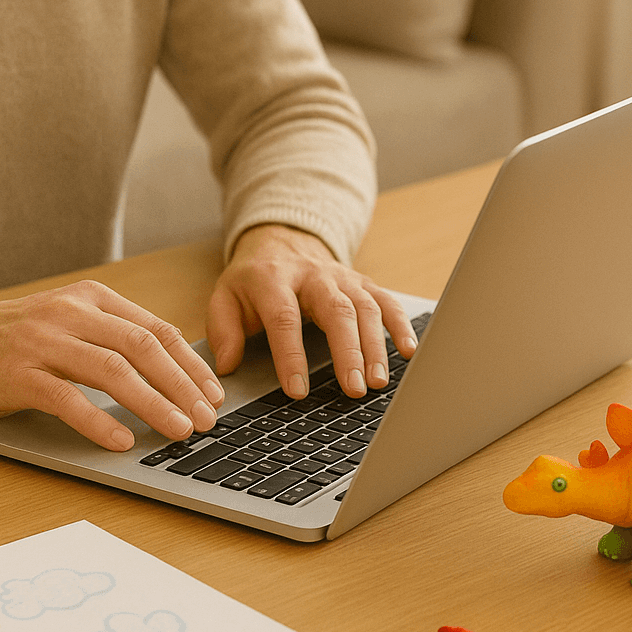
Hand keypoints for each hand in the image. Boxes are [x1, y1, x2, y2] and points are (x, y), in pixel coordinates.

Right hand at [0, 281, 224, 450]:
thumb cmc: (20, 337)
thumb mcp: (72, 321)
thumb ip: (116, 336)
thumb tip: (178, 373)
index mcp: (92, 298)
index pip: (157, 330)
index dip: (191, 365)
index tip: (214, 394)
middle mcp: (71, 313)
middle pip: (142, 348)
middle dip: (182, 386)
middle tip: (206, 418)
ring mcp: (42, 341)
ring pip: (112, 371)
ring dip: (152, 404)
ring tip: (178, 430)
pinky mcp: (17, 373)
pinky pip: (67, 399)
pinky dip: (99, 421)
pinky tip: (122, 440)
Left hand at [206, 223, 417, 398]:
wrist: (282, 240)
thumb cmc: (254, 279)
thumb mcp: (225, 297)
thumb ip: (223, 330)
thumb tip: (227, 365)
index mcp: (274, 279)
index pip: (284, 318)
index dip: (291, 355)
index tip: (298, 390)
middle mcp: (313, 276)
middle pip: (336, 311)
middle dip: (347, 352)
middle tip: (354, 388)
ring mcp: (343, 278)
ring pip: (365, 308)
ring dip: (375, 346)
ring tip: (378, 381)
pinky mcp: (363, 283)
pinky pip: (387, 302)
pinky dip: (401, 325)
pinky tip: (408, 351)